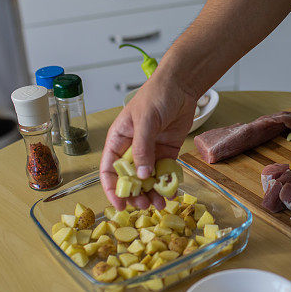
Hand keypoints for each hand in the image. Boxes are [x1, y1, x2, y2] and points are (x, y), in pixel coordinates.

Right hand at [99, 72, 197, 210]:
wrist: (181, 86)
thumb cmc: (156, 96)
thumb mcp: (145, 121)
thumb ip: (142, 149)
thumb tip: (141, 176)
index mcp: (118, 140)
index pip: (109, 170)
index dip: (112, 189)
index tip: (120, 205)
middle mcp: (133, 149)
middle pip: (130, 179)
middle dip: (135, 194)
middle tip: (144, 205)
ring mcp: (151, 151)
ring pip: (148, 179)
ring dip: (152, 193)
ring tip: (159, 204)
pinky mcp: (167, 152)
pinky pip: (165, 172)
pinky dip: (167, 183)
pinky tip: (171, 192)